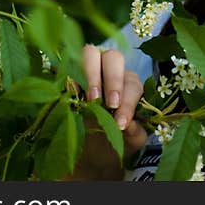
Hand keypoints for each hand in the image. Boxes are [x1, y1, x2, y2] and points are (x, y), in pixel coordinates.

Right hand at [68, 44, 147, 178]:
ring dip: (91, 73)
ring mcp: (88, 70)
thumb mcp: (132, 142)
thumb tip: (129, 125)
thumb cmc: (117, 140)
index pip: (132, 85)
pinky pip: (68, 67)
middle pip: (114, 58)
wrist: (93, 151)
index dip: (128, 103)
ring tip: (91, 98)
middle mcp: (111, 72)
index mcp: (130, 85)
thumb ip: (136, 134)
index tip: (121, 123)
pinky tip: (72, 92)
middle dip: (113, 80)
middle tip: (110, 105)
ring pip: (90, 53)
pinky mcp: (68, 77)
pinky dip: (70, 77)